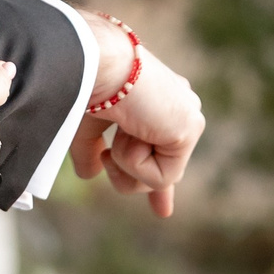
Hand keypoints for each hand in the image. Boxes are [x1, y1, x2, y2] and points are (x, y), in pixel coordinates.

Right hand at [70, 15, 205, 218]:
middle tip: (110, 151)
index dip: (158, 185)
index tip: (163, 211)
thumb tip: (89, 173)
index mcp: (156, 103)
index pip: (163, 150)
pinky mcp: (189, 129)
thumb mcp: (86, 124)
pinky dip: (135, 162)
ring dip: (126, 162)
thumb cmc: (85, 83)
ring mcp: (186, 118)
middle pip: (162, 171)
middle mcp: (176, 108)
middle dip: (132, 176)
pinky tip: (132, 130)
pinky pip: (161, 177)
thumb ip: (91, 150)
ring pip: (158, 178)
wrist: (93, 61)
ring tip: (118, 128)